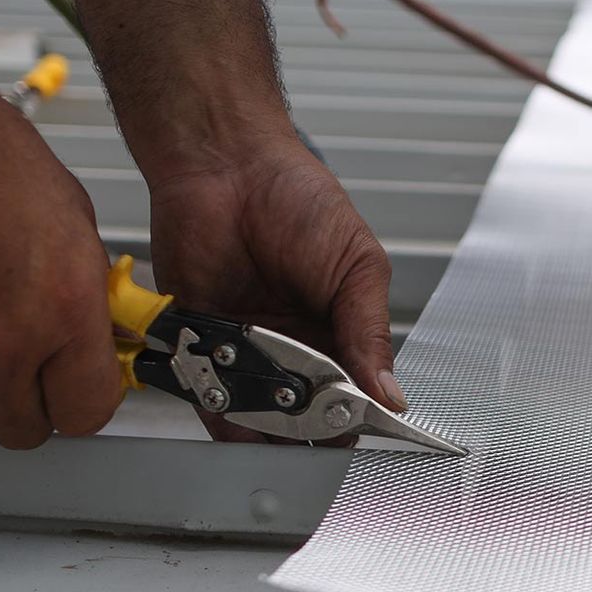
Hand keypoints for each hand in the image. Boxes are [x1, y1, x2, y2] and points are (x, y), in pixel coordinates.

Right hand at [0, 78, 122, 448]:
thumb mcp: (71, 217)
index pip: (88, 411)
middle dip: (31, 405)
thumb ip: (84, 289)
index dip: (85, 401)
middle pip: (25, 430)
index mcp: (64, 310)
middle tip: (28, 370)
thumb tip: (97, 331)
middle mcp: (3, 341)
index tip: (78, 387)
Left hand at [146, 138, 397, 442]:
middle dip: (309, 426)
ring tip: (275, 419)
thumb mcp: (358, 265)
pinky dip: (219, 413)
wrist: (227, 165)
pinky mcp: (201, 344)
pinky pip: (208, 396)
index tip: (356, 422)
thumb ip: (371, 332)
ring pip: (257, 415)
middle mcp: (292, 348)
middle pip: (304, 415)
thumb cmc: (298, 198)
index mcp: (339, 332)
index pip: (352, 395)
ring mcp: (246, 350)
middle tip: (312, 419)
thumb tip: (391, 394)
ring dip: (265, 425)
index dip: (355, 416)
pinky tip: (235, 416)